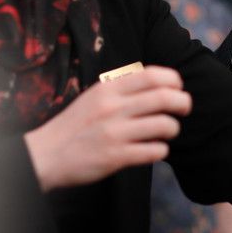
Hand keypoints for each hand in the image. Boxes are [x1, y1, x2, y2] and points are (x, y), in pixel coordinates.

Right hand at [23, 66, 191, 190]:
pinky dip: (161, 150)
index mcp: (109, 89)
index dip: (174, 80)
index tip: (178, 87)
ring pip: (164, 125)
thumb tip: (159, 82)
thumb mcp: (96, 96)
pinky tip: (156, 149)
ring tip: (168, 131)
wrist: (46, 154)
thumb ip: (123, 87)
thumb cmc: (76, 124)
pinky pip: (154, 151)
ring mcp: (115, 133)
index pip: (153, 75)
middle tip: (184, 108)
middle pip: (165, 97)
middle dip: (183, 102)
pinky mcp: (116, 157)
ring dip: (173, 128)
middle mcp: (113, 108)